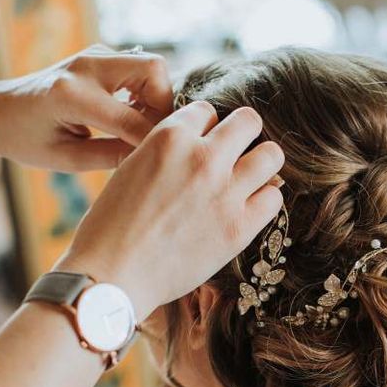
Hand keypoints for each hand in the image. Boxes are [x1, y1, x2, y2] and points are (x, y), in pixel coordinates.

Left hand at [0, 44, 171, 171]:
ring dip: (157, 97)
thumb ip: (112, 156)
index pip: (132, 119)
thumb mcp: (67, 159)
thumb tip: (153, 156)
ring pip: (152, 65)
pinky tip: (132, 115)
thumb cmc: (26, 139)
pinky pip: (139, 68)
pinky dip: (146, 92)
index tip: (165, 160)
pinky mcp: (99, 56)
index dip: (154, 143)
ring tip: (142, 125)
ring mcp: (94, 55)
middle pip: (153, 70)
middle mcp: (86, 67)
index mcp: (72, 96)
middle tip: (156, 133)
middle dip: (165, 105)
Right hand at [55, 101, 283, 319]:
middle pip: (249, 122)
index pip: (208, 111)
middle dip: (242, 136)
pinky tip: (248, 208)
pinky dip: (264, 200)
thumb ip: (168, 152)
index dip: (206, 129)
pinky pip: (274, 198)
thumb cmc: (113, 226)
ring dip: (262, 165)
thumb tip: (198, 148)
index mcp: (170, 137)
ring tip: (248, 180)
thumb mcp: (132, 167)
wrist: (113, 274)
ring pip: (271, 155)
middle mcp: (203, 158)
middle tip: (234, 156)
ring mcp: (225, 192)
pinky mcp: (239, 227)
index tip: (201, 147)